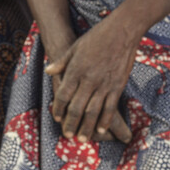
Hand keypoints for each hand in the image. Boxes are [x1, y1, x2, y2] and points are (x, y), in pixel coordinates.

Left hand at [45, 13, 140, 143]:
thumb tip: (48, 71)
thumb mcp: (74, 47)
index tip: (56, 118)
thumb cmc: (96, 37)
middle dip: (71, 123)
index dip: (58, 108)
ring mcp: (104, 84)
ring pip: (93, 111)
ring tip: (82, 138)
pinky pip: (110, 107)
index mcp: (76, 70)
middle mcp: (89, 80)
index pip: (63, 95)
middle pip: (76, 107)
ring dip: (86, 127)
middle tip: (67, 136)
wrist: (121, 31)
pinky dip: (105, 120)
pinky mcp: (117, 85)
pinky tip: (101, 130)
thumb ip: (61, 62)